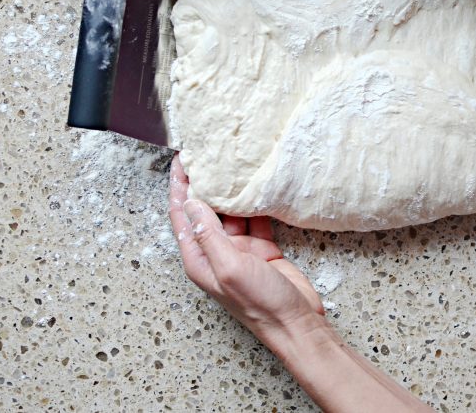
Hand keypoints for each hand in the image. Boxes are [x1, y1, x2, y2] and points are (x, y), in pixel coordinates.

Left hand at [168, 154, 324, 343]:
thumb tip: (192, 203)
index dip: (179, 187)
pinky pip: (255, 219)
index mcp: (199, 260)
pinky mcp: (262, 249)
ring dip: (229, 190)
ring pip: (230, 212)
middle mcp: (216, 253)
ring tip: (230, 161)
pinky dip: (255, 202)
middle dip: (203, 182)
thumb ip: (210, 235)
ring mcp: (240, 251)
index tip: (181, 161)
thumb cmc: (260, 304)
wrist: (296, 323)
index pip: (182, 216)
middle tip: (205, 152)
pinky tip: (256, 185)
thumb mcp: (230, 268)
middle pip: (204, 210)